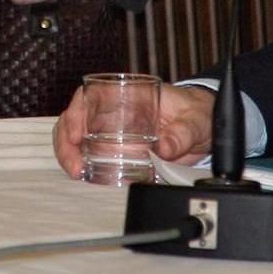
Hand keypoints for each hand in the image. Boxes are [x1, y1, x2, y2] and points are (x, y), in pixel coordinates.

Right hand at [52, 82, 213, 178]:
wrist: (206, 128)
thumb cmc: (196, 112)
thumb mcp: (195, 120)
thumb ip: (183, 133)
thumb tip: (165, 147)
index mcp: (129, 95)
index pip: (91, 96)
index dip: (77, 111)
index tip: (76, 133)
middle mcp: (115, 113)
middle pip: (75, 119)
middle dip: (66, 141)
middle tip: (74, 165)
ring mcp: (113, 133)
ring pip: (77, 139)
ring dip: (70, 155)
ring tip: (77, 173)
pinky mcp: (119, 152)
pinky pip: (93, 157)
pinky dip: (84, 167)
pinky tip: (86, 178)